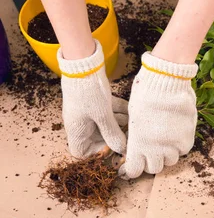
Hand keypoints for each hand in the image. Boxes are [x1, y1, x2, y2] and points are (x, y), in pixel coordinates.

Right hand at [59, 40, 127, 157]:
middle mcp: (80, 123)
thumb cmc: (88, 93)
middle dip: (114, 135)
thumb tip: (121, 150)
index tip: (111, 146)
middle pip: (97, 137)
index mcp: (77, 130)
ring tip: (131, 120)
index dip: (95, 152)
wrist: (83, 66)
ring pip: (104, 123)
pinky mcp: (93, 102)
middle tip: (128, 133)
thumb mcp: (103, 116)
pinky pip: (106, 111)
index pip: (81, 151)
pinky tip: (129, 109)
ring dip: (119, 122)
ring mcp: (86, 112)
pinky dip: (118, 110)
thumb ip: (112, 134)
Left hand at [119, 52, 197, 178]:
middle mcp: (154, 150)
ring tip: (166, 140)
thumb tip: (140, 144)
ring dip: (167, 153)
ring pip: (170, 160)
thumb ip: (137, 136)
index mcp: (136, 145)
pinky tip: (176, 132)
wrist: (166, 83)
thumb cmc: (145, 94)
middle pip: (154, 168)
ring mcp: (172, 146)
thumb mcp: (133, 117)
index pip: (134, 171)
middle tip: (152, 150)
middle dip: (152, 161)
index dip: (134, 168)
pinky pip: (183, 150)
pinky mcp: (186, 140)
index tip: (135, 163)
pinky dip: (180, 144)